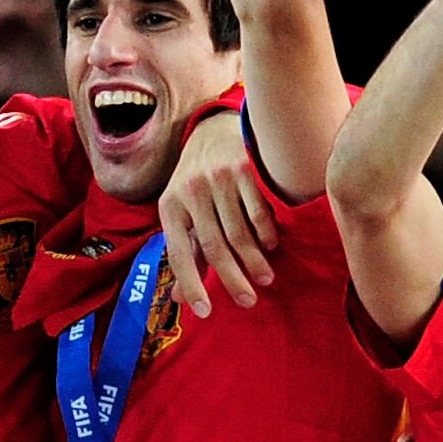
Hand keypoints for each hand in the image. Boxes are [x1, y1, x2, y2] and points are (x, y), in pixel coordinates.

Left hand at [160, 108, 279, 315]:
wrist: (211, 130)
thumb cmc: (195, 182)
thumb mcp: (181, 210)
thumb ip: (186, 250)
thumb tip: (179, 297)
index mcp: (170, 207)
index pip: (179, 254)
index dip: (190, 285)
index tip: (204, 312)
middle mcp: (192, 192)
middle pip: (215, 247)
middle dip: (233, 280)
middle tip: (248, 301)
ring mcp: (219, 180)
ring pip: (240, 233)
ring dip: (255, 261)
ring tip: (265, 279)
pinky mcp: (244, 169)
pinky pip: (259, 211)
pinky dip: (267, 233)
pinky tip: (272, 246)